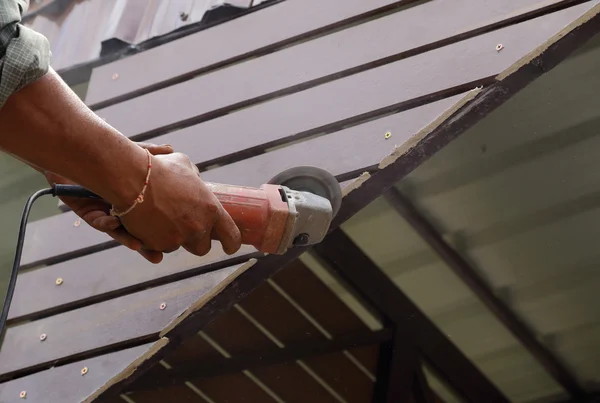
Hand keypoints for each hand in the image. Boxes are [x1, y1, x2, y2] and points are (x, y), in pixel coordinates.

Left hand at [45, 142, 172, 263]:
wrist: (75, 148)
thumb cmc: (105, 151)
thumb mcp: (133, 151)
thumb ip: (150, 153)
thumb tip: (171, 149)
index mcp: (135, 197)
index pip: (153, 215)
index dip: (163, 226)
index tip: (176, 234)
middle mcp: (121, 207)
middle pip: (137, 230)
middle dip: (147, 246)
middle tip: (157, 257)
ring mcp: (105, 211)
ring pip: (118, 231)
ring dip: (128, 239)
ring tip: (139, 247)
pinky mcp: (86, 212)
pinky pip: (98, 222)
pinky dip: (106, 223)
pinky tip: (114, 223)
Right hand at [117, 151, 241, 257]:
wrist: (131, 179)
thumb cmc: (159, 169)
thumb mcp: (184, 165)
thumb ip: (195, 178)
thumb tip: (197, 181)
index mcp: (211, 209)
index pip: (231, 236)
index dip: (231, 244)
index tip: (229, 248)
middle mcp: (198, 227)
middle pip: (203, 248)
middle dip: (196, 242)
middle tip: (187, 231)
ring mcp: (179, 238)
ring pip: (180, 247)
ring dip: (174, 238)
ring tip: (162, 221)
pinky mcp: (158, 245)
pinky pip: (160, 248)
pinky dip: (156, 239)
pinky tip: (149, 223)